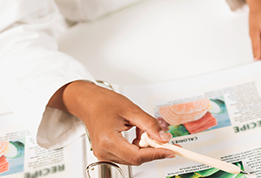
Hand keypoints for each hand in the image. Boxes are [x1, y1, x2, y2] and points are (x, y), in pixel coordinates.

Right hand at [49, 81, 174, 164]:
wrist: (89, 102)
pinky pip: (128, 155)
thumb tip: (164, 138)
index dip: (157, 154)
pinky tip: (138, 134)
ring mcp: (104, 154)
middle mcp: (103, 151)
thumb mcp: (132, 110)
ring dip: (145, 147)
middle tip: (166, 141)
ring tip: (143, 129)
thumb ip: (150, 125)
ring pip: (133, 158)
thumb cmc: (105, 103)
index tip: (171, 150)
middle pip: (136, 159)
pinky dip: (138, 147)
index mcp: (108, 140)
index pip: (137, 155)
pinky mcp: (106, 154)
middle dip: (153, 150)